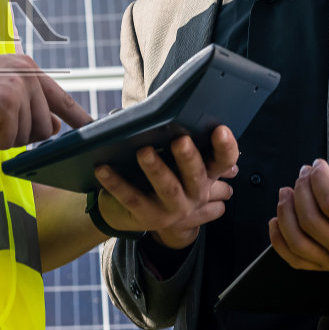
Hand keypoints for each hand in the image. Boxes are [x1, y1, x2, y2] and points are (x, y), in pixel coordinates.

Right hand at [0, 54, 91, 148]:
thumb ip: (27, 106)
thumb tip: (56, 127)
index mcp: (26, 67)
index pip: (61, 97)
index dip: (79, 117)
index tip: (94, 129)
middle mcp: (27, 74)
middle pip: (45, 129)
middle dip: (16, 134)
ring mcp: (17, 88)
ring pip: (26, 138)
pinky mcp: (5, 105)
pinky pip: (7, 143)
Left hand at [92, 127, 239, 248]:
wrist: (139, 213)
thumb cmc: (159, 176)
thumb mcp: (178, 163)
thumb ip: (182, 142)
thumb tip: (169, 112)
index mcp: (206, 175)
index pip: (223, 160)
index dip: (226, 147)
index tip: (220, 129)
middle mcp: (195, 194)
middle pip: (196, 175)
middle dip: (188, 158)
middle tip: (181, 140)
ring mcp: (173, 208)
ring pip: (167, 188)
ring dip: (156, 169)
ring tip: (144, 152)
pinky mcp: (148, 216)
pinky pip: (131, 197)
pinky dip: (116, 182)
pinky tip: (102, 168)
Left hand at [270, 160, 328, 272]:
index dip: (320, 181)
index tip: (319, 165)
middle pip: (312, 221)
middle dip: (302, 190)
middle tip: (304, 172)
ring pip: (298, 241)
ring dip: (285, 213)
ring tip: (286, 191)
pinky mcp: (324, 267)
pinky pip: (295, 259)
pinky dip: (279, 240)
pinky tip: (276, 220)